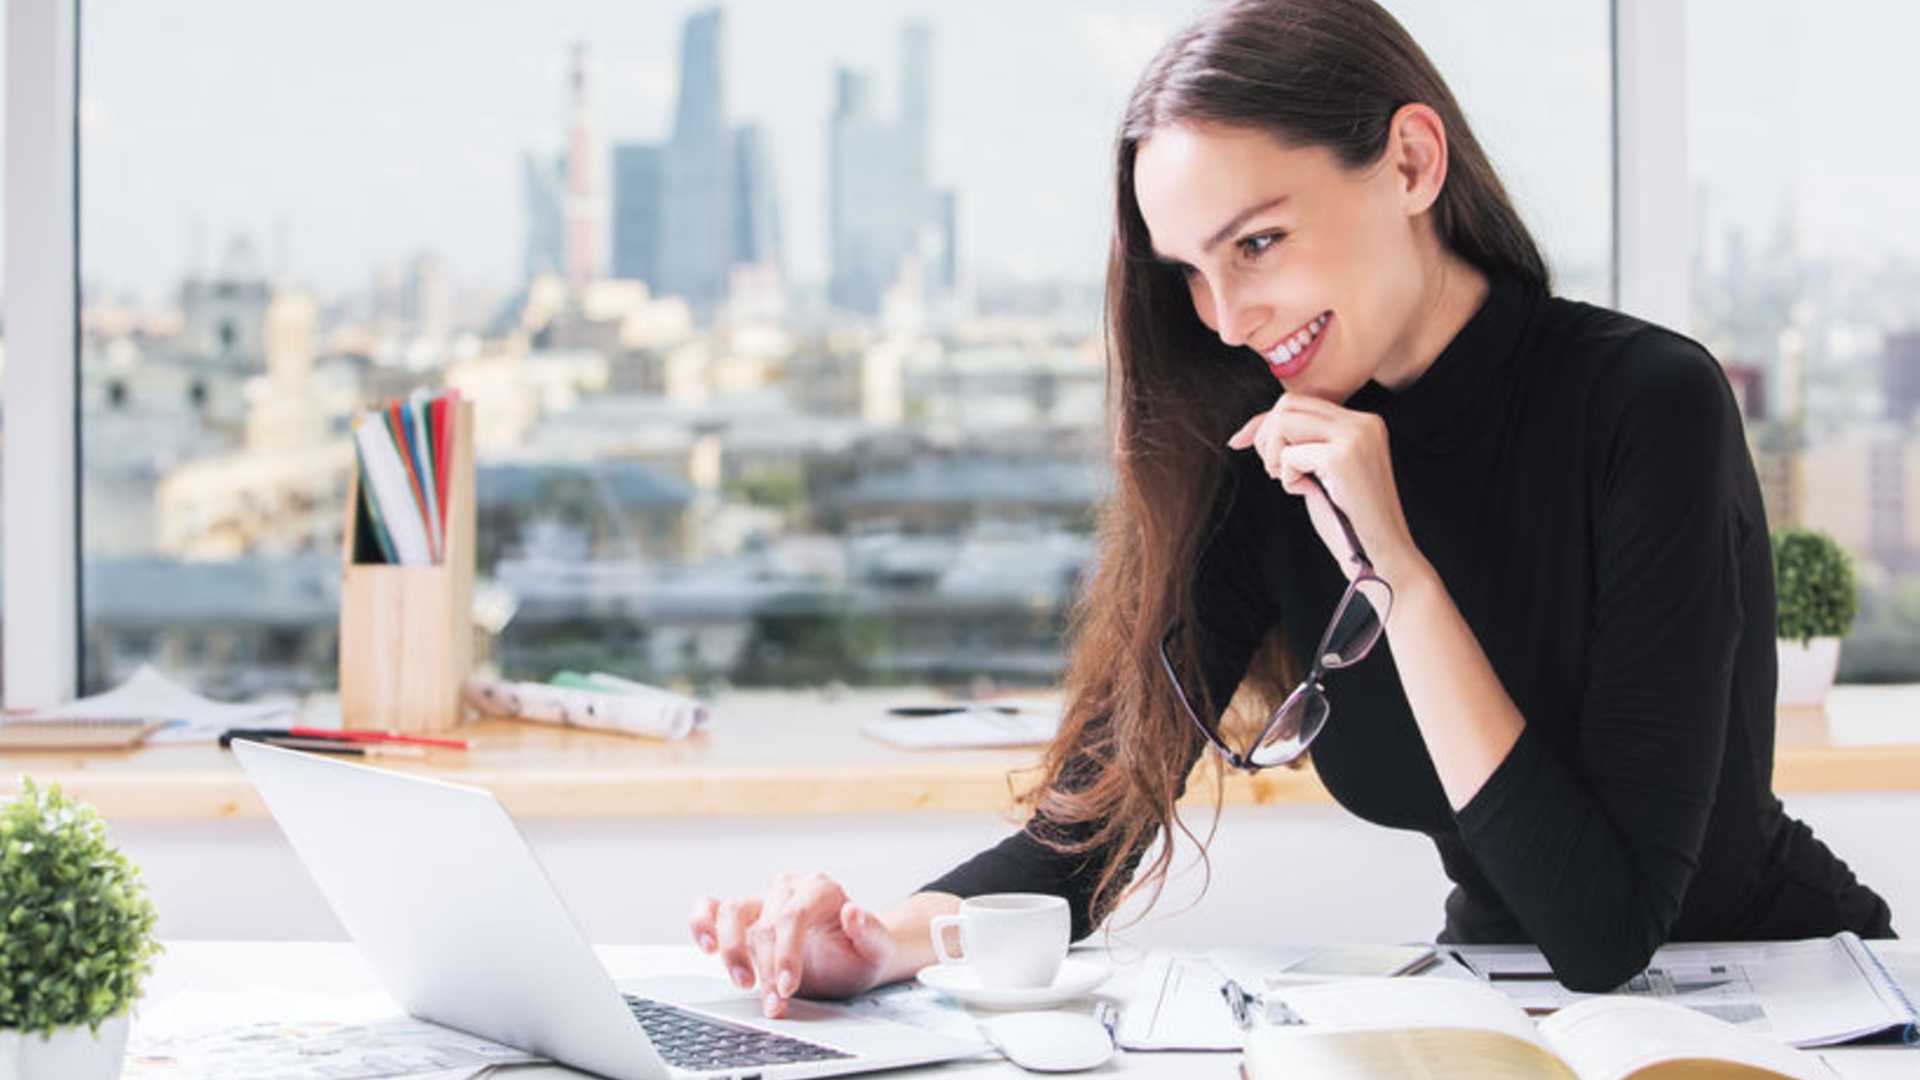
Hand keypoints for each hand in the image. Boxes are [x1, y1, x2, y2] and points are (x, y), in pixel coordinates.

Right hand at [690, 872, 896, 1017]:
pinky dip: (702, 923)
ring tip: (743, 982)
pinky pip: (712, 909)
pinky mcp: (744, 916)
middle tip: (775, 1002)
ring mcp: (763, 899)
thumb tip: (853, 912)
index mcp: (822, 890)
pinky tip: (708, 946)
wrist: (850, 959)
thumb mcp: (877, 951)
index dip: (786, 953)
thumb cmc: (860, 955)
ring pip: (732, 911)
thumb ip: (871, 933)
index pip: (793, 916)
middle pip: (765, 924)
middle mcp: (789, 888)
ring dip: (732, 950)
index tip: (786, 987)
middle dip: (767, 969)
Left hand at [1227, 393, 1425, 584]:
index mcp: (1364, 423)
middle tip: (1273, 470)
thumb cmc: (1350, 521)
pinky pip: (1288, 455)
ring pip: (1284, 422)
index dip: (1265, 423)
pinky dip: (1286, 477)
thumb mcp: (1322, 472)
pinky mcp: (1342, 458)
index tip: (1242, 443)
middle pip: (1289, 404)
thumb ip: (1300, 445)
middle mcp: (1364, 422)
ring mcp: (1355, 437)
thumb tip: (1246, 433)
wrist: (1383, 555)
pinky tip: (1304, 492)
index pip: (1300, 402)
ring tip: (1287, 479)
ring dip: (1273, 454)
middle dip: (1266, 436)